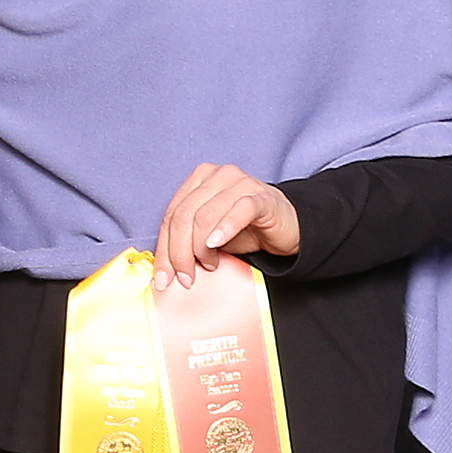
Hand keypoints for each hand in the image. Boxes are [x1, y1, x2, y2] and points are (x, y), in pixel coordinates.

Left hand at [152, 160, 299, 284]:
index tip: (162, 277)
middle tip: (185, 277)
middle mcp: (218, 176)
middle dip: (179, 252)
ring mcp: (241, 183)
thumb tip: (165, 270)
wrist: (288, 226)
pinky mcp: (262, 197)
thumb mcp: (208, 236)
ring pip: (205, 216)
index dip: (164, 248)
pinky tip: (216, 244)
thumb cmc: (246, 229)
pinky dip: (224, 229)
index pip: (171, 215)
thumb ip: (186, 242)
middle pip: (184, 216)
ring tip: (209, 264)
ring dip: (201, 247)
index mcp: (198, 180)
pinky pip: (239, 210)